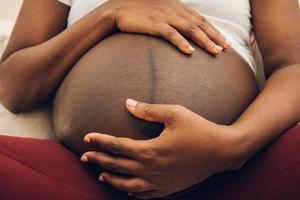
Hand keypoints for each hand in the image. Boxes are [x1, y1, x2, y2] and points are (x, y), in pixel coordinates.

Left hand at [81, 99, 242, 198]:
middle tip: (84, 157)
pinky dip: (131, 192)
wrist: (222, 151)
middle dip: (98, 160)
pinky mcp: (169, 189)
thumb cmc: (199, 129)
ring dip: (111, 179)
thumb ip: (148, 110)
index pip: (116, 145)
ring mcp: (160, 182)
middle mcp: (151, 169)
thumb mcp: (174, 113)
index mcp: (150, 150)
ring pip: (127, 184)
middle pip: (116, 166)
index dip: (100, 141)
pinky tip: (127, 189)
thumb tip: (128, 103)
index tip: (87, 137)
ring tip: (100, 175)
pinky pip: (144, 194)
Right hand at [103, 0, 230, 54]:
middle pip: (199, 24)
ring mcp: (165, 16)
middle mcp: (175, 10)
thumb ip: (172, 16)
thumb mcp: (159, 10)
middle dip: (215, 36)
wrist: (118, 9)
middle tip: (226, 48)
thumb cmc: (139, 11)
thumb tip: (182, 30)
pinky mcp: (154, 24)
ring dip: (204, 40)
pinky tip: (190, 52)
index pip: (200, 19)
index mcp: (177, 6)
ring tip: (215, 51)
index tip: (224, 40)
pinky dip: (181, 42)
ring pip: (190, 29)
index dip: (213, 30)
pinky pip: (171, 34)